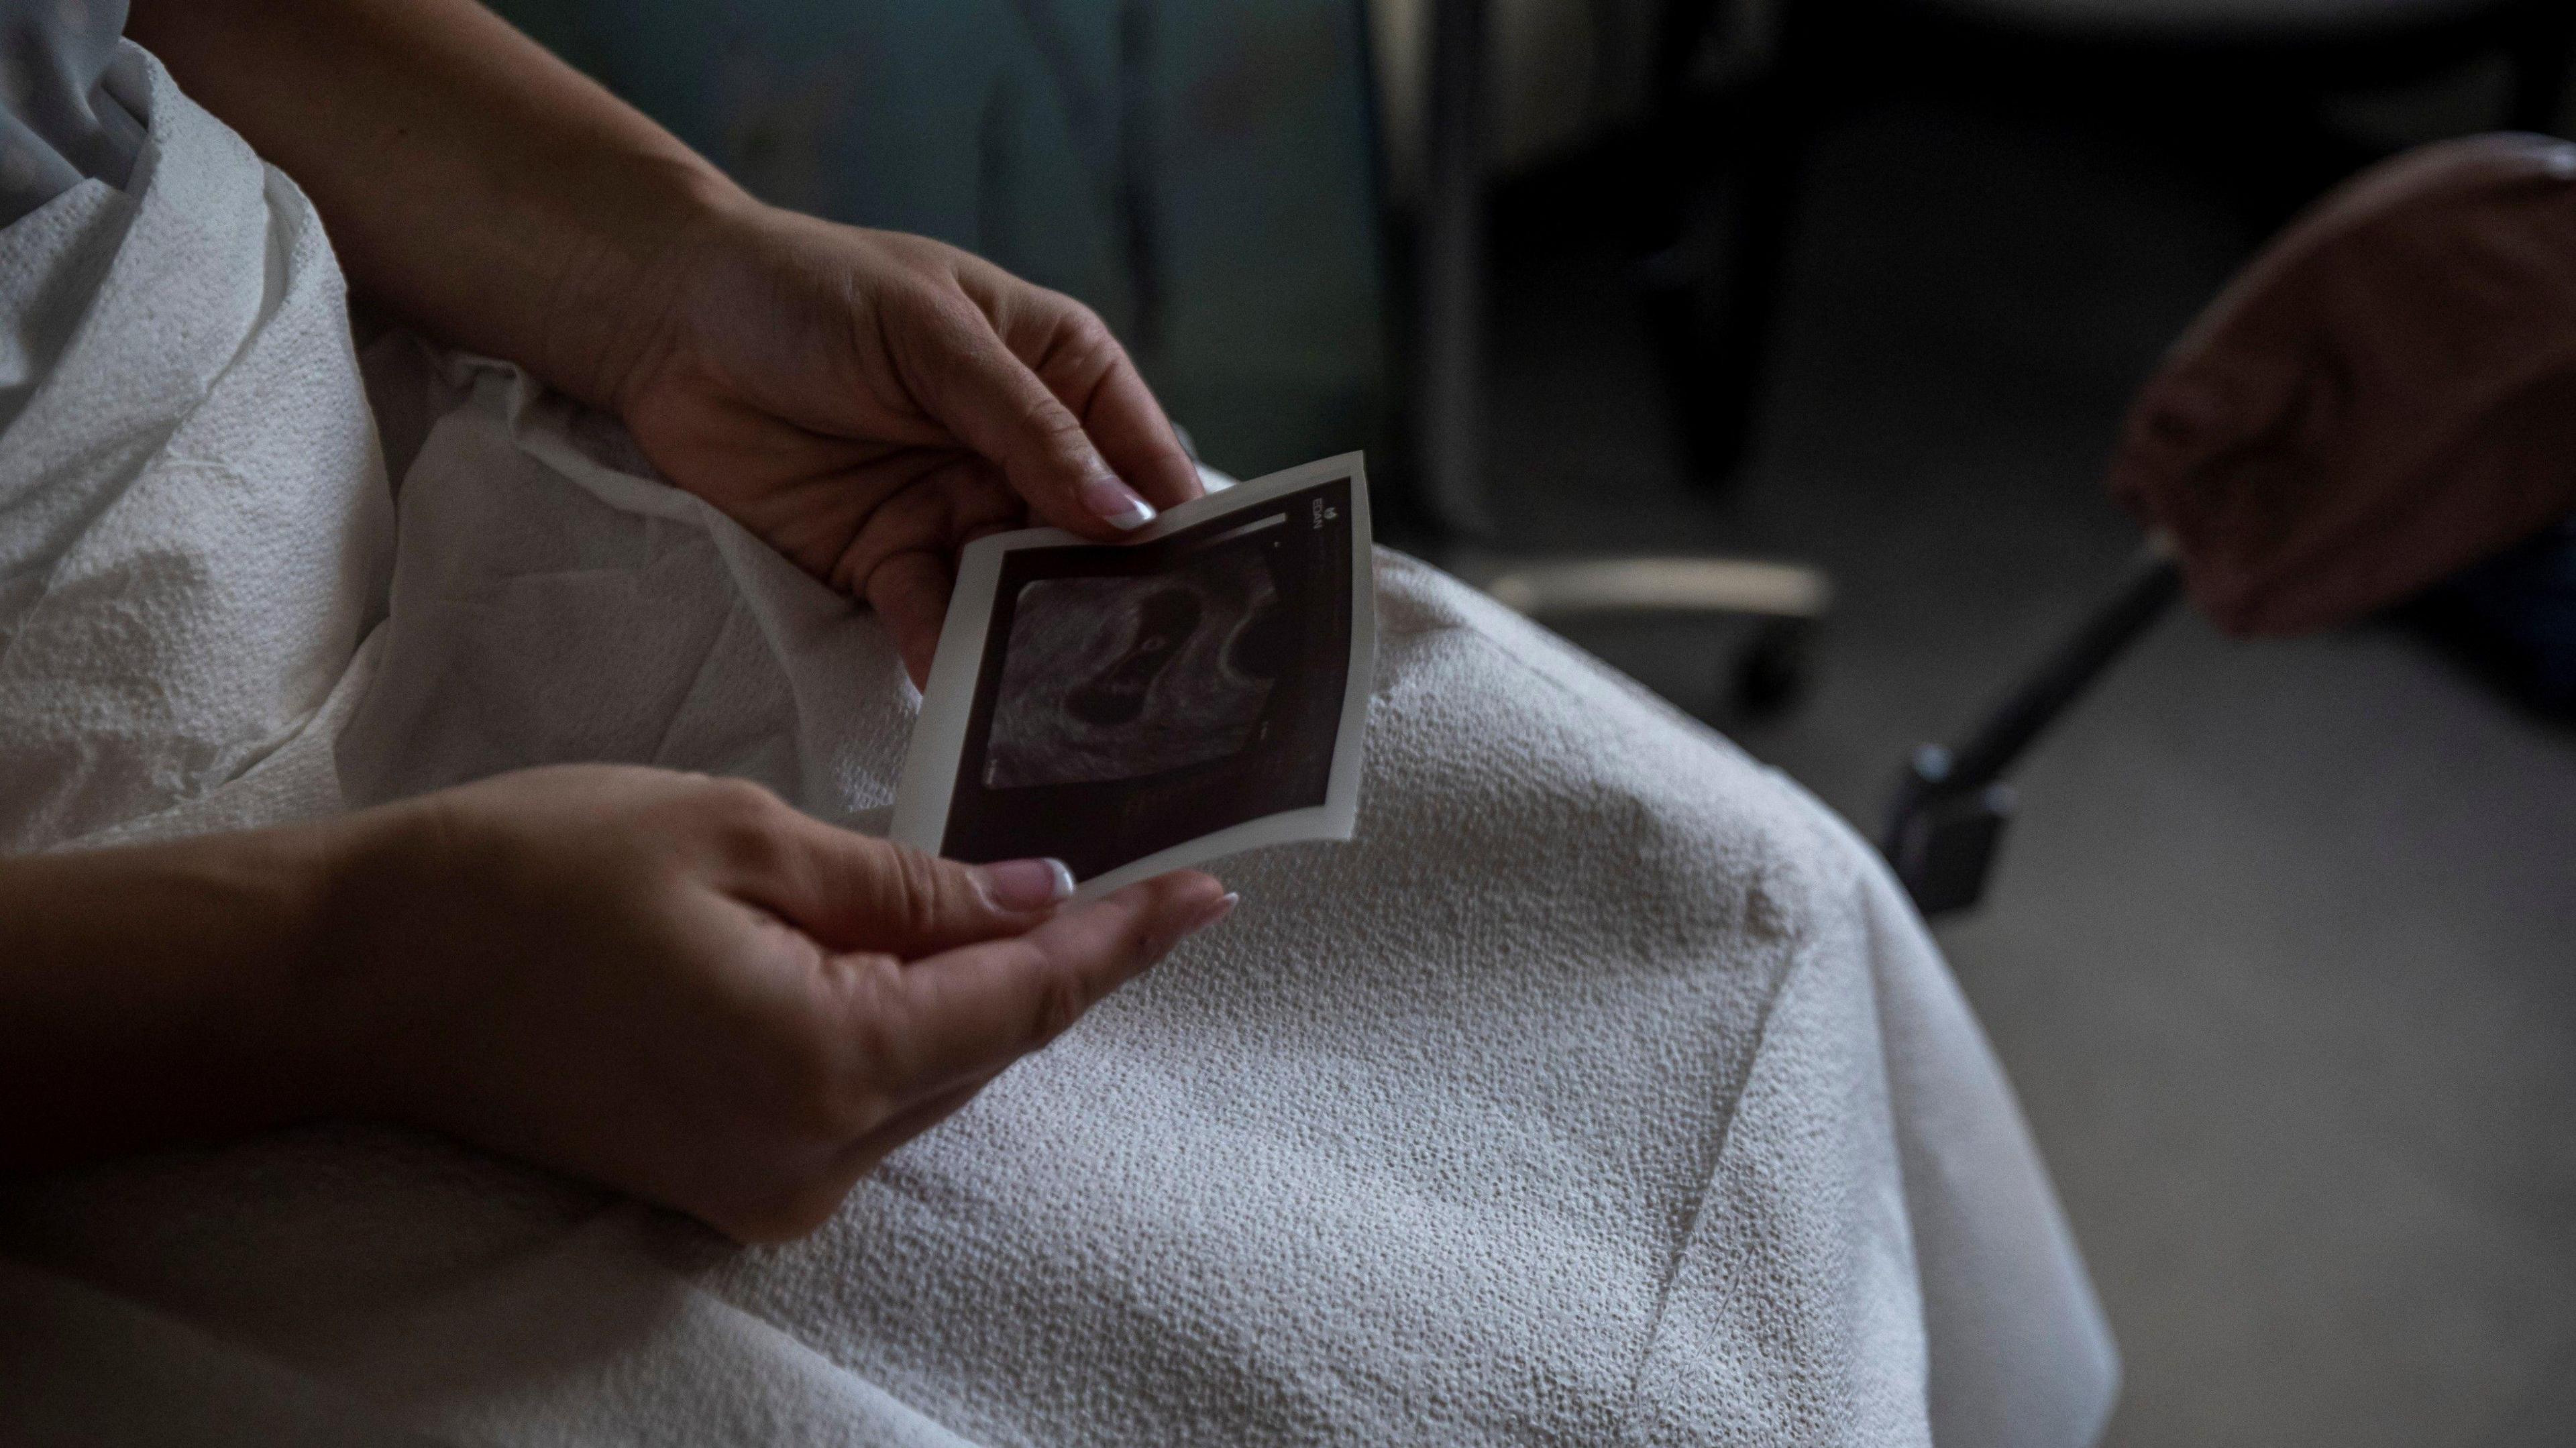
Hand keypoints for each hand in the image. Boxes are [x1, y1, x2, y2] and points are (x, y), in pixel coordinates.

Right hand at [317, 766, 1230, 1241]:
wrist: (364, 976)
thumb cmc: (534, 876)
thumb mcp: (744, 840)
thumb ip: (907, 887)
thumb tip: (1031, 900)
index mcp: (826, 1064)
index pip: (1024, 1002)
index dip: (1124, 943)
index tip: (1209, 892)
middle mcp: (812, 1159)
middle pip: (987, 1049)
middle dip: (1064, 962)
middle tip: (1146, 877)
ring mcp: (767, 1189)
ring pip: (932, 1079)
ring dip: (986, 996)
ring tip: (1051, 903)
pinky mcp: (727, 1186)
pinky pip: (865, 1103)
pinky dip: (909, 1031)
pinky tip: (928, 958)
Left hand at [608, 203, 1205, 683]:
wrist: (664, 321)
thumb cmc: (807, 289)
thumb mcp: (931, 336)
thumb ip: (1026, 428)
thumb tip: (1124, 516)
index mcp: (1058, 369)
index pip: (1141, 453)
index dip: (1178, 518)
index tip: (1216, 587)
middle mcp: (1022, 449)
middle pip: (1092, 540)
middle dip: (1115, 599)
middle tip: (1152, 671)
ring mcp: (958, 509)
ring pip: (1020, 591)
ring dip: (1037, 640)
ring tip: (1066, 699)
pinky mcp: (887, 560)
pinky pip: (934, 618)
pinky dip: (950, 655)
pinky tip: (967, 691)